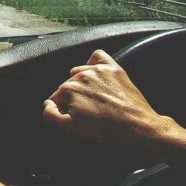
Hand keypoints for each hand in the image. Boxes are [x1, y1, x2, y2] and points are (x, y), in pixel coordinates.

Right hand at [43, 50, 165, 149]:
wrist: (138, 125)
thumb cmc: (106, 129)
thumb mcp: (73, 128)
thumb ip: (51, 115)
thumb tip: (47, 104)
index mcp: (68, 89)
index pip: (57, 97)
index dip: (65, 108)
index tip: (77, 116)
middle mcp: (80, 76)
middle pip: (67, 84)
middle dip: (74, 96)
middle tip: (88, 110)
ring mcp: (97, 70)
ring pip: (79, 71)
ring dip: (82, 82)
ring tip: (95, 97)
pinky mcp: (113, 68)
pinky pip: (97, 56)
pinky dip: (94, 62)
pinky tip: (97, 74)